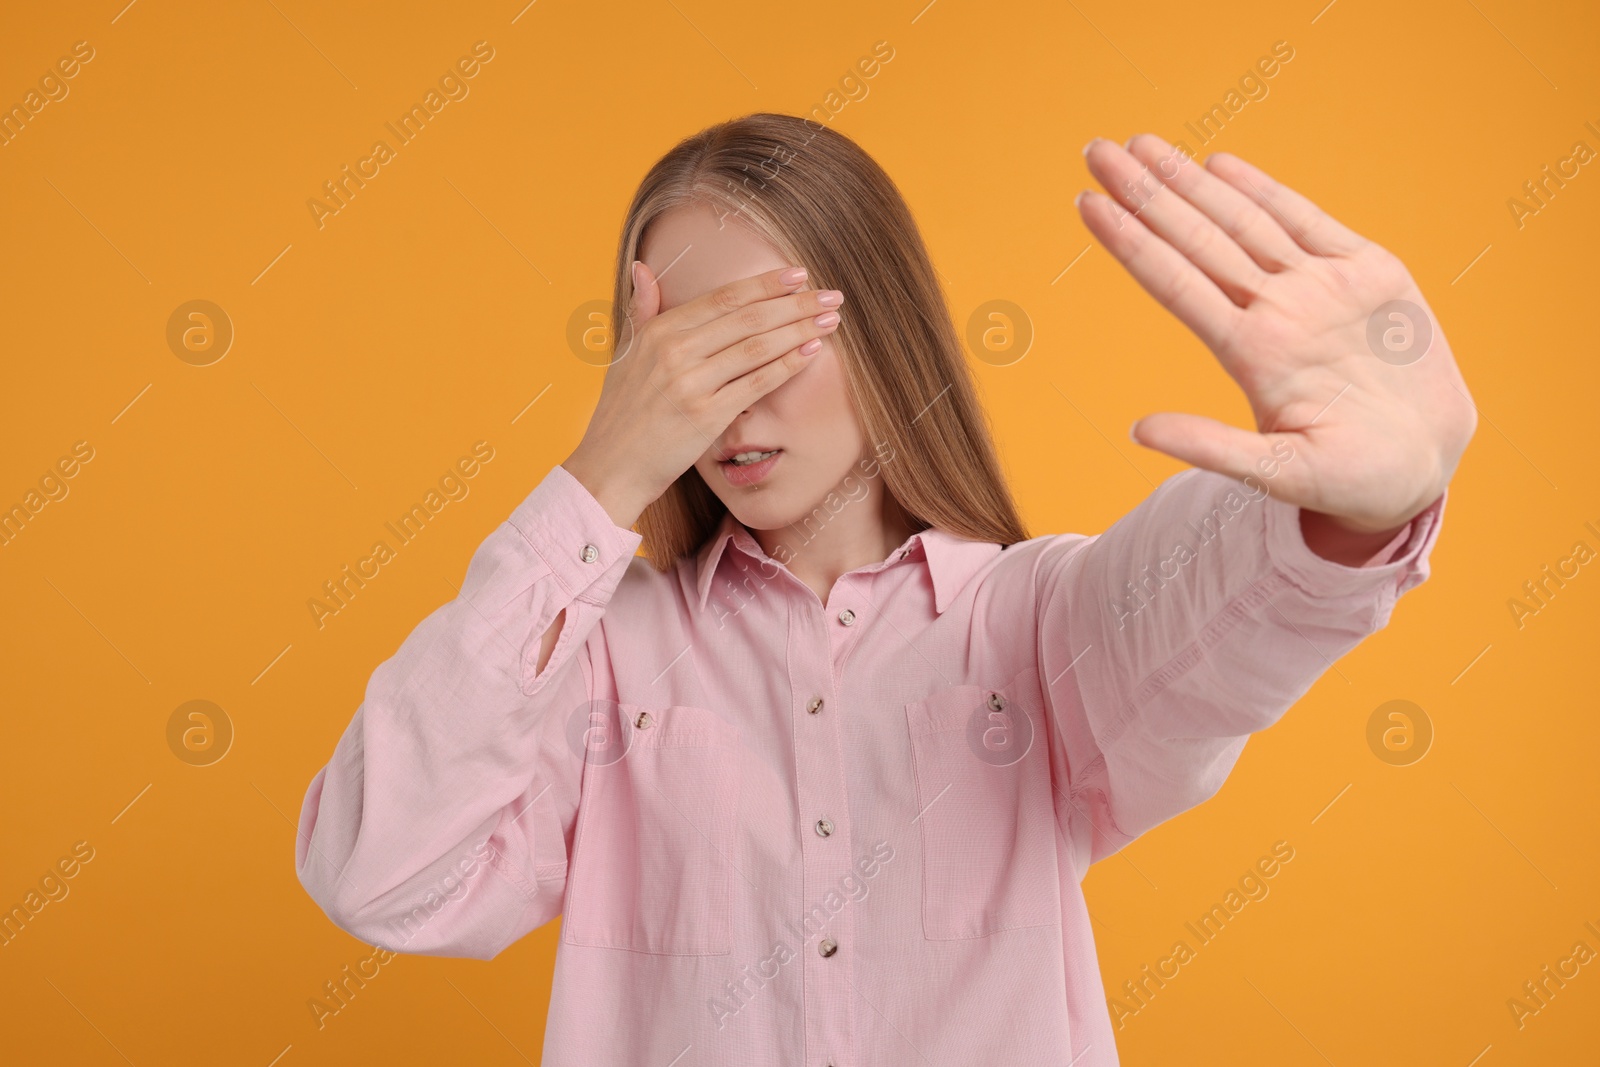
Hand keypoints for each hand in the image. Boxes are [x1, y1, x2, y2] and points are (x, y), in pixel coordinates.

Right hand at [563, 262, 843, 528]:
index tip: (799, 275)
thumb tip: (642, 267)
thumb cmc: (621, 415)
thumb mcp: (625, 355)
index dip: (765, 284)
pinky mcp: (705, 417)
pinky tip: (812, 351)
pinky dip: (788, 364)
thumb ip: (641, 310)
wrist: (610, 469)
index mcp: (658, 331)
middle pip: (748, 318)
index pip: (723, 298)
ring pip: (757, 347)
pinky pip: (756, 383)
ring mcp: (690, 384)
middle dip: (795, 303)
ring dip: (800, 329)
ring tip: (831, 318)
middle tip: (831, 295)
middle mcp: (674, 351)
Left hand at [1078, 134, 1476, 536]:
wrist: (1425, 467)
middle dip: (1147, 194)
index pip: (1174, 284)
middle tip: (1097, 151)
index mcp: (1250, 354)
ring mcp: (1319, 289)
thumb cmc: (1348, 479)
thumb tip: (1137, 431)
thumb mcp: (1278, 473)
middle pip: (1196, 241)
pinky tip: (1220, 165)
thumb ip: (1212, 447)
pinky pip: (1308, 221)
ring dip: (1191, 183)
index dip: (1131, 243)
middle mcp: (1275, 312)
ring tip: (1142, 145)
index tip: (1086, 205)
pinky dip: (1265, 191)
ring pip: (1241, 223)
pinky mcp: (1370, 275)